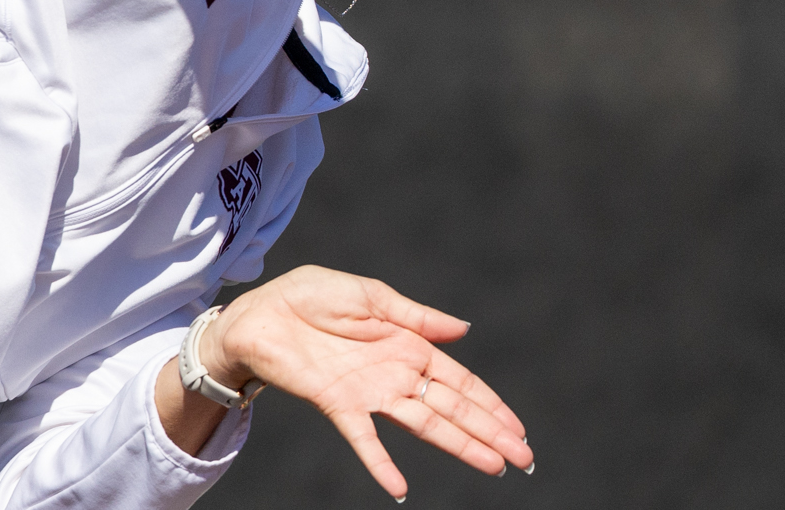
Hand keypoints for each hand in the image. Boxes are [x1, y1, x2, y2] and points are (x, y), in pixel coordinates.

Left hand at [162, 265, 531, 497]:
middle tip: (523, 458)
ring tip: (493, 468)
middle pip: (452, 409)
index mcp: (408, 346)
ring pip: (424, 426)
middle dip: (489, 432)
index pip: (460, 381)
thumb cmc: (311, 297)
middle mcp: (395, 375)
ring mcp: (369, 394)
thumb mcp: (370, 295)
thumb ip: (416, 315)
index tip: (520, 429)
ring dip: (458, 446)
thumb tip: (465, 329)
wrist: (260, 312)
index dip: (491, 404)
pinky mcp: (338, 405)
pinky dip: (382, 464)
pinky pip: (364, 440)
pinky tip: (400, 489)